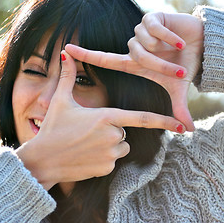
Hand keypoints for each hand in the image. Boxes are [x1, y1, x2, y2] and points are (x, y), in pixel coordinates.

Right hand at [16, 51, 184, 189]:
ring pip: (120, 146)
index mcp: (105, 117)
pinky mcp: (106, 170)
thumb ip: (68, 76)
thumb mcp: (60, 100)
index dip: (163, 121)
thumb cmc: (52, 128)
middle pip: (124, 130)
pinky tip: (85, 156)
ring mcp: (110, 155)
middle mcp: (112, 136)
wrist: (43, 160)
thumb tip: (66, 53)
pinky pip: (113, 160)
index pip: (141, 118)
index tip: (180, 125)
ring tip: (86, 143)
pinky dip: (103, 158)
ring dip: (109, 144)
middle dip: (112, 129)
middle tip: (87, 131)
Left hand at [65, 12, 203, 130]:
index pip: (104, 59)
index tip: (66, 49)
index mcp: (133, 63)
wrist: (203, 46)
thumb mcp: (178, 88)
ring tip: (178, 50)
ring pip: (143, 42)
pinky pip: (153, 28)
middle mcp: (134, 46)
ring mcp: (141, 31)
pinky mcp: (152, 18)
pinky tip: (179, 40)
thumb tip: (189, 131)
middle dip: (159, 65)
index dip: (85, 56)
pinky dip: (169, 37)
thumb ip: (178, 108)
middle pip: (135, 55)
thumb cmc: (185, 65)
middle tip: (180, 71)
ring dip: (164, 50)